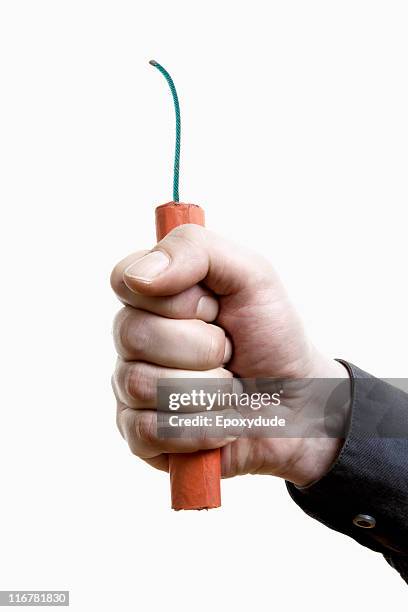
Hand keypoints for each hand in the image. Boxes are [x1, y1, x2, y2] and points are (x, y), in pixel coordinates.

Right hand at [111, 225, 349, 485]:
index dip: (177, 298)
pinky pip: (149, 430)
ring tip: (230, 389)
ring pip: (142, 384)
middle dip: (202, 346)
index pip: (126, 280)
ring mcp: (132, 389)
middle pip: (133, 334)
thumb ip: (196, 250)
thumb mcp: (252, 276)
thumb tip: (138, 275)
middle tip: (230, 351)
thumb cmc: (271, 336)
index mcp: (154, 297)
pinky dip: (201, 427)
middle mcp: (134, 340)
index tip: (214, 306)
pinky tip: (221, 423)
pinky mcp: (139, 436)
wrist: (300, 403)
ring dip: (207, 389)